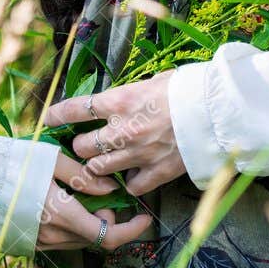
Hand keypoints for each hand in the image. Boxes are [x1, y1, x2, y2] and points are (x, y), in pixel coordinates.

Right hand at [34, 152, 153, 252]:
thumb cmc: (13, 165)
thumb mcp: (50, 159)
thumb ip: (83, 177)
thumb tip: (110, 189)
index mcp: (62, 215)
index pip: (107, 236)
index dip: (131, 230)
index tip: (144, 217)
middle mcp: (54, 235)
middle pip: (97, 237)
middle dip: (107, 217)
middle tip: (98, 190)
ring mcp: (42, 242)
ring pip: (81, 238)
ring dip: (90, 221)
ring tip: (78, 194)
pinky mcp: (34, 243)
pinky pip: (65, 239)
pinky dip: (74, 225)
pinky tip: (64, 204)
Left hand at [44, 73, 187, 196]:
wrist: (219, 111)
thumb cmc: (190, 89)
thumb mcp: (157, 81)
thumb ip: (134, 94)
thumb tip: (122, 99)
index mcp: (122, 101)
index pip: (77, 109)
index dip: (57, 115)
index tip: (48, 118)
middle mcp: (124, 129)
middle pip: (82, 145)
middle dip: (80, 145)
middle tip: (85, 144)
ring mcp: (138, 154)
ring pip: (99, 169)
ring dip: (98, 166)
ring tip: (104, 162)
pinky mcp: (156, 173)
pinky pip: (131, 186)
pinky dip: (130, 183)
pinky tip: (134, 176)